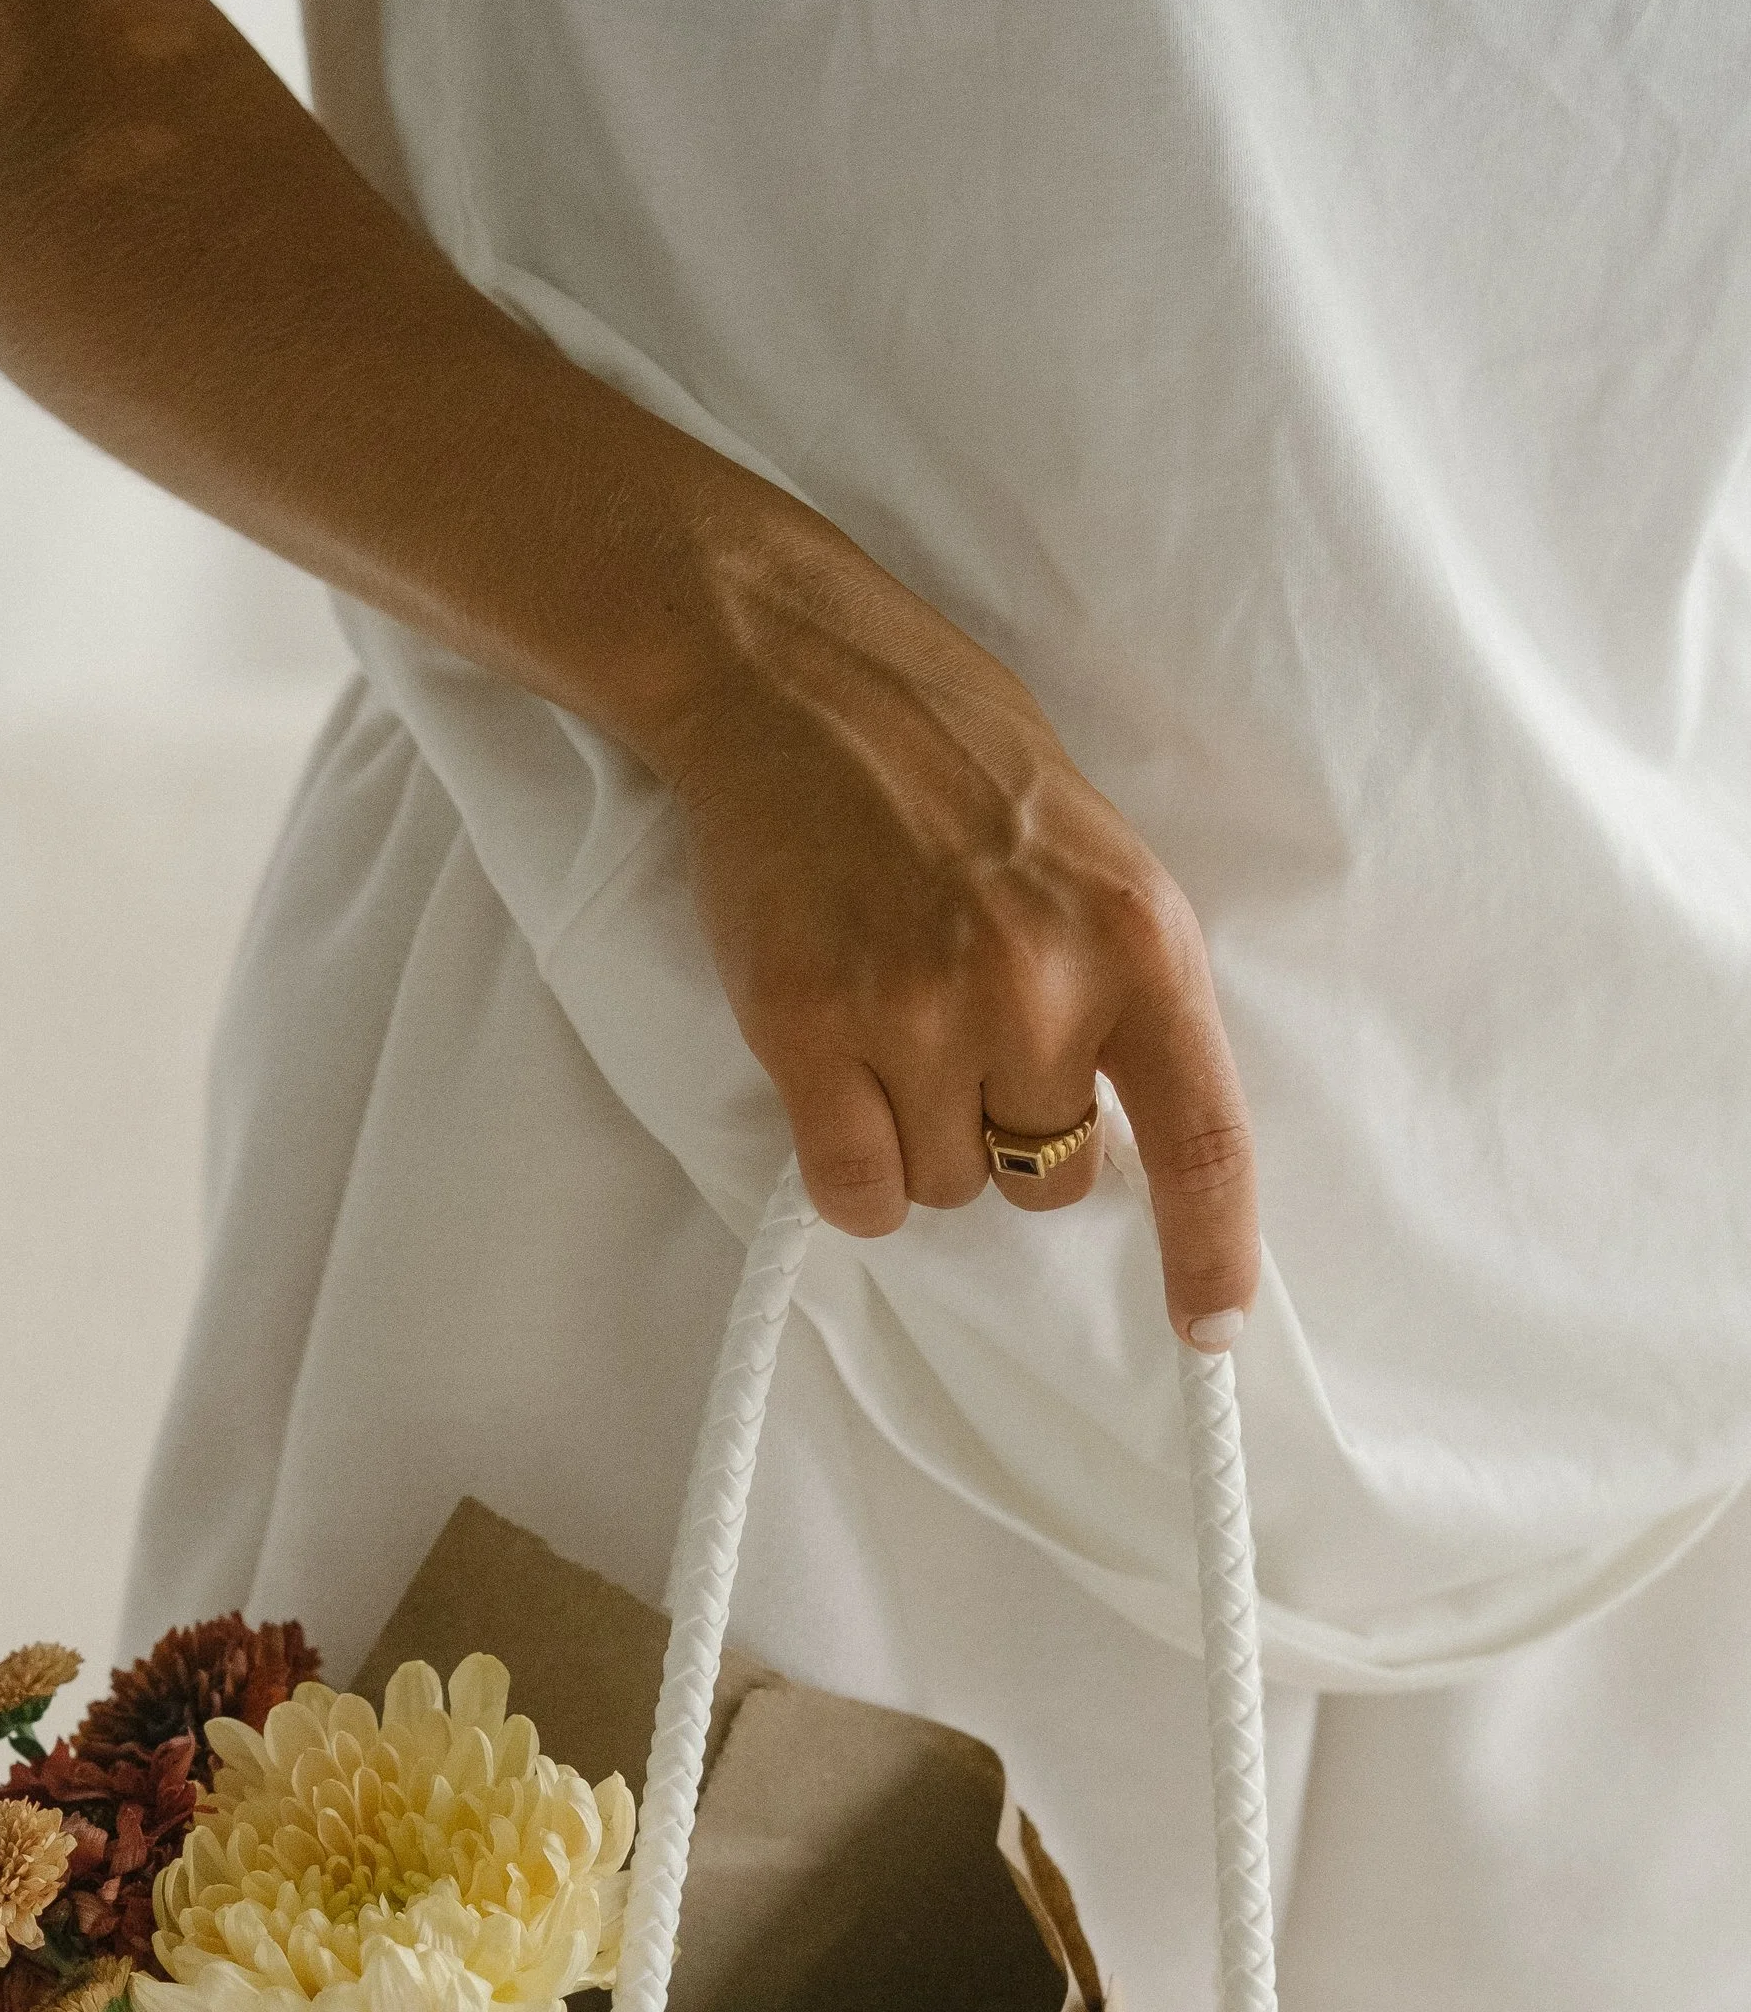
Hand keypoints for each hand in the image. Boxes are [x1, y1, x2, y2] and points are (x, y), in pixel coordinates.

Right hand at [641, 521, 1259, 1346]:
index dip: (1211, 1250)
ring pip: (946, 1188)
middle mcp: (1037, 990)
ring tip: (891, 1023)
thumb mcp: (1098, 860)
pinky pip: (856, 1190)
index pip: (1199, 1137)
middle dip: (1011, 1135)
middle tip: (966, 1035)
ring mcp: (916, 1013)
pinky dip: (853, 1175)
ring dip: (921, 1140)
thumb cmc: (957, 766)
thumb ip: (1121, 991)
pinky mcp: (807, 1030)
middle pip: (1049, 1179)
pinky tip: (838, 1092)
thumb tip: (1132, 1147)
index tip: (1209, 1327)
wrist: (801, 683)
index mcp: (1136, 943)